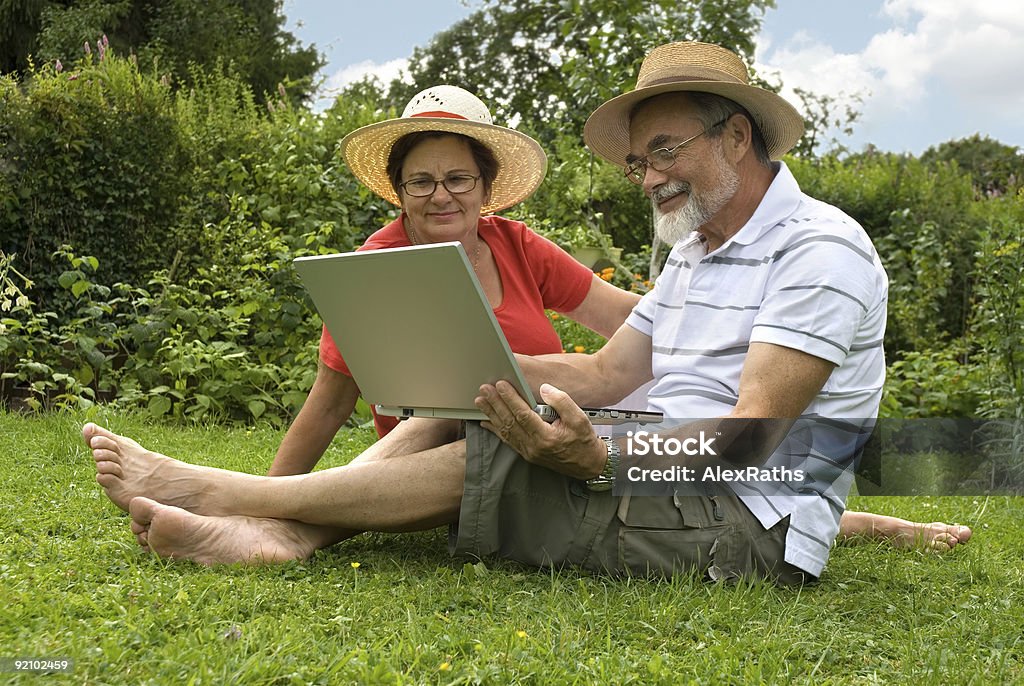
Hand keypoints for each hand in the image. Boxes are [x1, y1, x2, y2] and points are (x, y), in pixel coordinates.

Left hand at [474, 381, 606, 478]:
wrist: (588, 465)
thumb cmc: (584, 440)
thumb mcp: (579, 417)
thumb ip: (561, 401)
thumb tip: (544, 389)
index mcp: (546, 437)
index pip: (522, 414)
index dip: (510, 398)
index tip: (500, 384)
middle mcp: (533, 446)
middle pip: (509, 422)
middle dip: (495, 404)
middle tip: (484, 389)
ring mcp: (528, 452)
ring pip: (505, 431)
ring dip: (491, 414)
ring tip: (481, 401)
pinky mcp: (527, 454)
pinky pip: (507, 440)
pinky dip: (495, 429)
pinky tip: (486, 421)